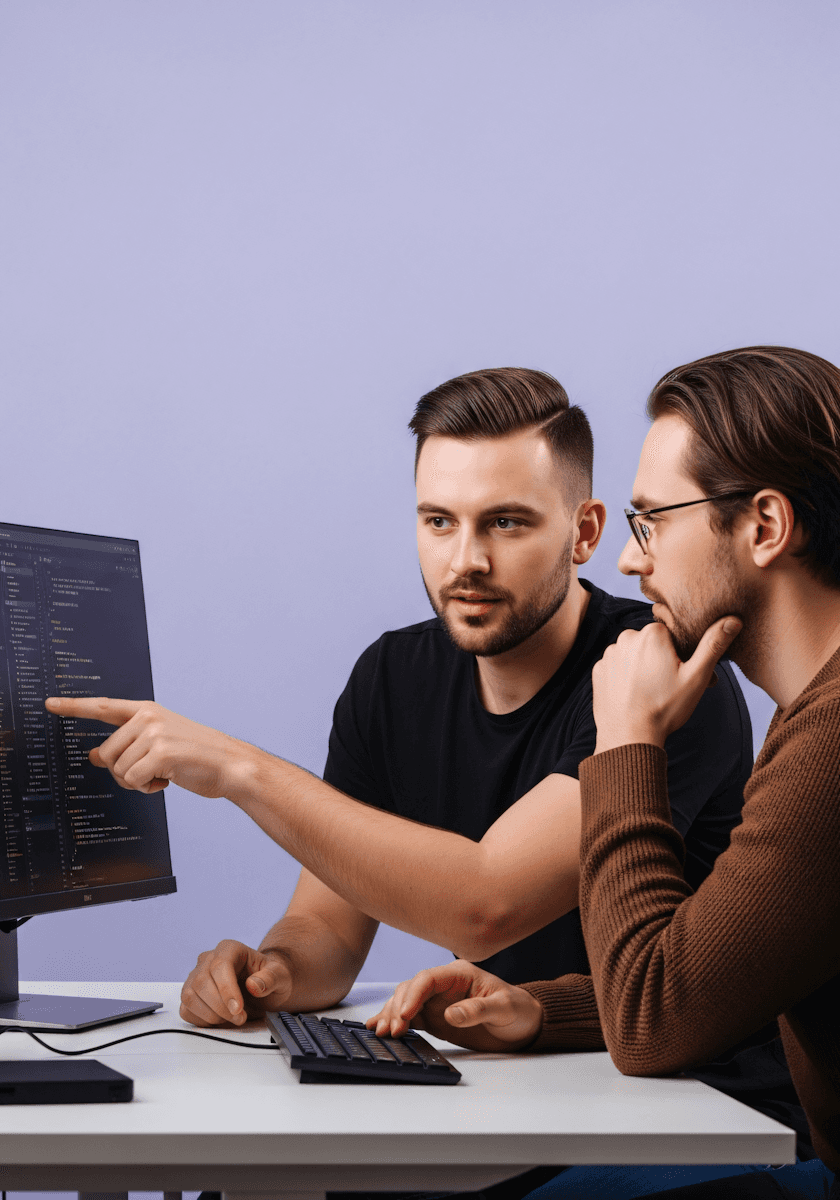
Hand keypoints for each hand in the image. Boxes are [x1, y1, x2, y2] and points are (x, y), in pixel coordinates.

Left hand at [44, 696, 248, 796]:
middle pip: (107, 753)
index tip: (50, 704)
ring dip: (136, 782)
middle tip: (150, 774)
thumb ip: (127, 746)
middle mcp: (148, 717)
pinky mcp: (161, 751)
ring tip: (162, 775)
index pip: (103, 707)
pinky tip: (167, 781)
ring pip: (118, 769)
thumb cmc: (197, 757)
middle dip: (123, 772)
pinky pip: (133, 780)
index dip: (74, 707)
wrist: (230, 765)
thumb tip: (93, 755)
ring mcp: (154, 732)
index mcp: (147, 711)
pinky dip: (146, 788)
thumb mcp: (159, 745)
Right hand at [180, 939, 293, 1026]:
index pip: (220, 965)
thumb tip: (254, 985)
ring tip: (233, 1019)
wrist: (264, 987)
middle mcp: (209, 959)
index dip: (227, 989)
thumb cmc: (270, 978)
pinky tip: (220, 1020)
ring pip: (190, 996)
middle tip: (240, 1018)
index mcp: (230, 949)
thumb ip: (271, 977)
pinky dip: (202, 1020)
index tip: (238, 1009)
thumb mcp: (281, 975)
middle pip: (202, 981)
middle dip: (221, 1006)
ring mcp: (196, 977)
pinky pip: (186, 1009)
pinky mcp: (191, 995)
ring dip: (211, 1015)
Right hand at [367, 960, 542, 1051]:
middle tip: (392, 1031)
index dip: (414, 994)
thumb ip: (478, 1010)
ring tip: (382, 1033)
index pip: (428, 978)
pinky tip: (379, 1029)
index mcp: (459, 974)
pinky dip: (395, 1022)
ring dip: (392, 1015)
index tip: (405, 1015)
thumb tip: (450, 1014)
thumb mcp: (505, 1008)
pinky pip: (409, 1017)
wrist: (524, 1025)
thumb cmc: (518, 1010)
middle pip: (411, 989)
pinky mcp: (434, 1017)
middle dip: (398, 1008)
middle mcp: (444, 985)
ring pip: (405, 1001)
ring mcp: (437, 1001)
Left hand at [591, 616, 742, 752]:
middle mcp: (626, 637)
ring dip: (641, 667)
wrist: (629, 738)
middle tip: (668, 687)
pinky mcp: (598, 670)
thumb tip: (732, 620)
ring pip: (633, 655)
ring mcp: (609, 654)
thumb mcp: (696, 677)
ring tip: (650, 693)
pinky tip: (633, 695)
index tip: (682, 674)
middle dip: (661, 660)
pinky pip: (617, 667)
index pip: (672, 635)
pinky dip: (625, 677)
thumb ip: (713, 645)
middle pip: (651, 643)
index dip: (680, 655)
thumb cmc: (665, 708)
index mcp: (652, 634)